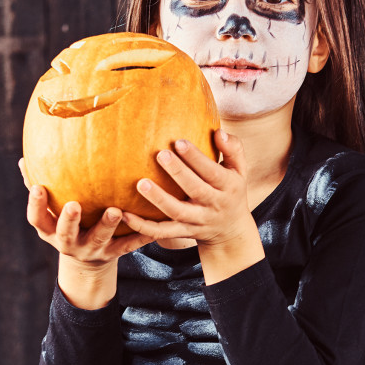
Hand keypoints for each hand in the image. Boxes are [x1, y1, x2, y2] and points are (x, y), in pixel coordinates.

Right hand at [20, 158, 151, 266]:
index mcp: (50, 231)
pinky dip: (140, 236)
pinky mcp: (113, 253)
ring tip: (116, 211)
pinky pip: (128, 245)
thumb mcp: (50, 213)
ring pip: (99, 239)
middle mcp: (68, 243)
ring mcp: (91, 249)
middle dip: (69, 220)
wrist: (88, 260)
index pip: (37, 219)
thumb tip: (23, 160)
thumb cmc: (67, 223)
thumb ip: (37, 187)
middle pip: (65, 233)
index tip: (38, 188)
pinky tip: (152, 226)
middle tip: (74, 205)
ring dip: (107, 225)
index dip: (36, 205)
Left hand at [122, 131, 255, 249]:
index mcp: (228, 187)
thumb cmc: (231, 190)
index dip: (196, 158)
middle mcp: (213, 205)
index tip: (179, 142)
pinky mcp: (183, 232)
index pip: (212, 172)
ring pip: (177, 212)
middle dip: (178, 172)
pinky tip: (125, 215)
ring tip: (141, 183)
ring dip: (158, 199)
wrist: (231, 231)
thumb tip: (218, 132)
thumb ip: (233, 148)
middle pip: (195, 189)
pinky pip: (161, 232)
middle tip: (160, 154)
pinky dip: (143, 226)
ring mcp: (197, 221)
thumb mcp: (240, 170)